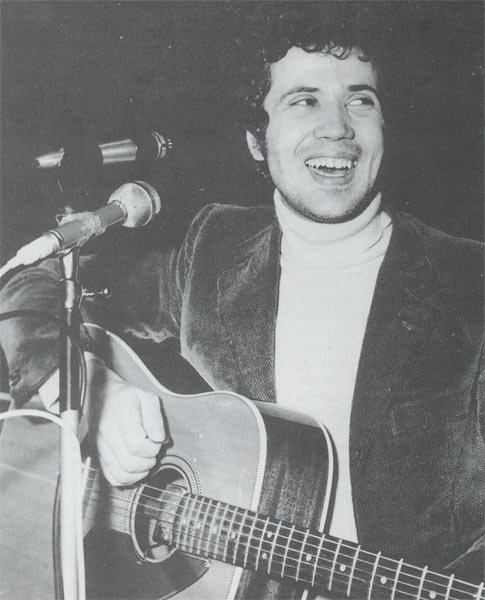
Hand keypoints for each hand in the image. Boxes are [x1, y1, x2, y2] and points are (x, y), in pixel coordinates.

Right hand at [87, 362, 165, 485]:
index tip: (156, 441)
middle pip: (129, 463)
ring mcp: (100, 446)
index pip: (136, 444)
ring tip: (145, 459)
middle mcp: (106, 432)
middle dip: (148, 461)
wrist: (103, 396)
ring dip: (139, 472)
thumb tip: (159, 439)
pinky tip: (136, 467)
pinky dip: (128, 478)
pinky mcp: (98, 456)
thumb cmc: (128, 397)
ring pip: (121, 474)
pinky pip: (113, 478)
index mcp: (120, 414)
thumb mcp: (147, 398)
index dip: (152, 448)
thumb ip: (155, 418)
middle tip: (152, 450)